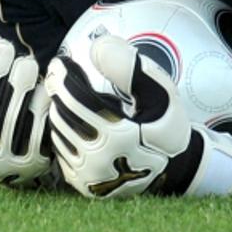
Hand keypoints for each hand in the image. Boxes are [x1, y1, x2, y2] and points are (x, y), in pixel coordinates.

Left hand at [44, 36, 231, 198]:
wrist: (174, 167)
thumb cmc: (165, 124)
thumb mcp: (160, 91)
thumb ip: (130, 67)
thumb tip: (98, 45)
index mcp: (119, 137)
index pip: (77, 102)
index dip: (64, 78)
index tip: (61, 62)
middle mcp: (100, 161)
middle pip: (64, 116)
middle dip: (58, 91)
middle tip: (57, 73)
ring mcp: (90, 176)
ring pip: (59, 134)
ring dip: (60, 111)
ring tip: (66, 94)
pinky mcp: (84, 185)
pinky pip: (61, 152)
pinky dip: (63, 132)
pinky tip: (73, 118)